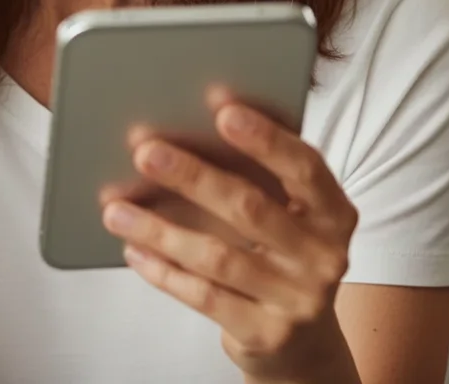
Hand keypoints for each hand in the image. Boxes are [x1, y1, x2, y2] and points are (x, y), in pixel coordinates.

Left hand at [100, 101, 359, 383]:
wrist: (303, 340)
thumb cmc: (281, 249)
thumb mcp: (286, 210)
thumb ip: (255, 172)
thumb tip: (183, 126)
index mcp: (333, 211)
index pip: (304, 167)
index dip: (265, 138)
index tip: (222, 109)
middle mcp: (324, 256)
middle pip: (250, 208)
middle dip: (192, 177)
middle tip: (145, 153)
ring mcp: (297, 300)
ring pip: (218, 257)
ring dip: (160, 230)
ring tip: (116, 209)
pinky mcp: (267, 335)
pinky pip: (205, 297)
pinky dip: (164, 272)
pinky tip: (134, 249)